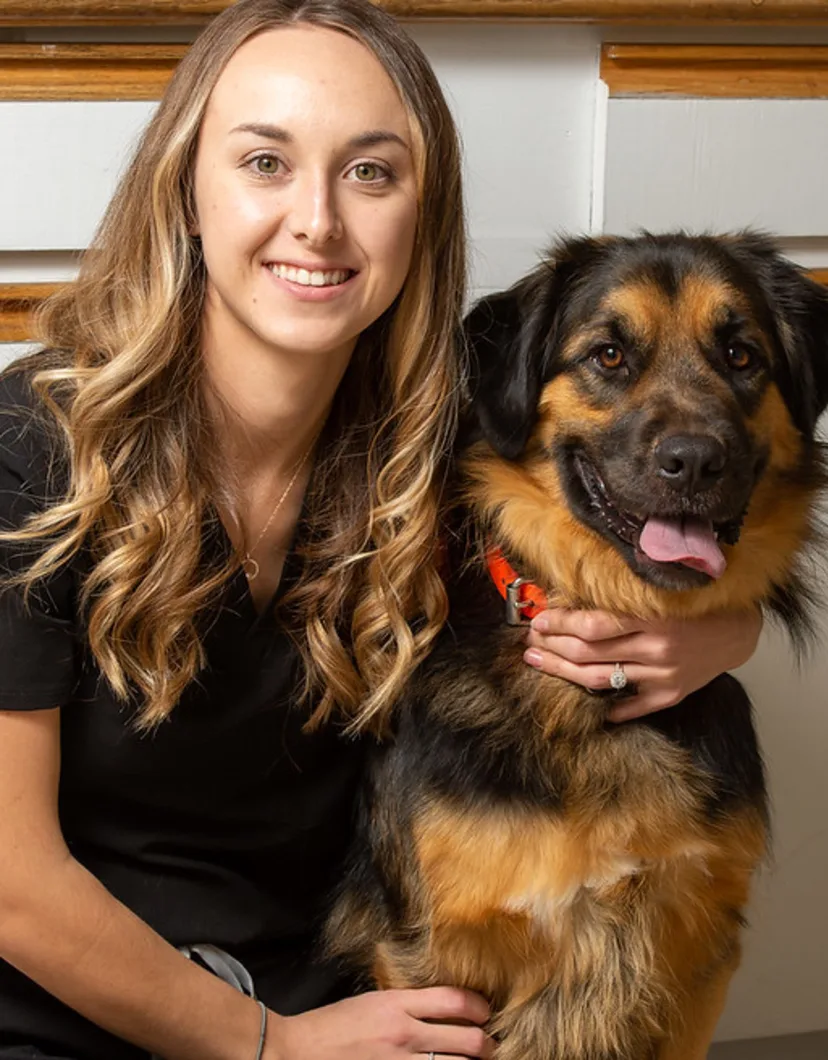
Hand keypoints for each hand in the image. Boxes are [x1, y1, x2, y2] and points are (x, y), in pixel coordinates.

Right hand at [266, 987, 493, 1059]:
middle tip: (490, 1046)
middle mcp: (404, 1035)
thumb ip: (405, 1004)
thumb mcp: (371, 1002)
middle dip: (486, 1045)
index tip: (486, 1012)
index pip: (455, 1001)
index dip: (479, 1007)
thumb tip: (439, 1007)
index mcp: (397, 1005)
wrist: (295, 1052)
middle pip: (468, 1040)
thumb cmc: (331, 1026)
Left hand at [523, 607, 761, 722]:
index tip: (538, 619)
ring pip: (601, 678)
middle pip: (589, 652)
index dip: (560, 623)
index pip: (593, 625)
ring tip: (539, 661)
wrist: (738, 631)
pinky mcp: (671, 694)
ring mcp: (663, 675)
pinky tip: (581, 702)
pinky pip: (631, 705)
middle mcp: (656, 648)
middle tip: (530, 642)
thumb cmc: (695, 604)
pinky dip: (607, 706)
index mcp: (652, 617)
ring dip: (563, 670)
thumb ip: (623, 599)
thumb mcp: (660, 592)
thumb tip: (574, 598)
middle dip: (553, 646)